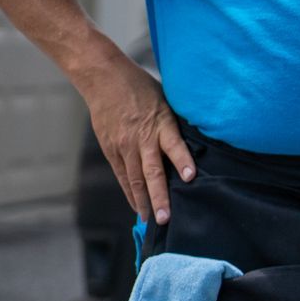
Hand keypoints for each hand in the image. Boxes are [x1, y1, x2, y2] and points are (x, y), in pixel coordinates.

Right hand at [83, 56, 193, 223]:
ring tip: (152, 220)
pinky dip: (130, 192)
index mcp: (160, 123)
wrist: (104, 80)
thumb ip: (175, 124)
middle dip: (159, 196)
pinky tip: (138, 206)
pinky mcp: (111, 150)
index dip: (183, 160)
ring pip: (134, 179)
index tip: (190, 177)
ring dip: (144, 201)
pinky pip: (122, 176)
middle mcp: (141, 138)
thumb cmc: (141, 88)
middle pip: (151, 171)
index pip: (174, 144)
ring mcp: (123, 146)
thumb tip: (195, 144)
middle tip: (165, 218)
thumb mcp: (166, 101)